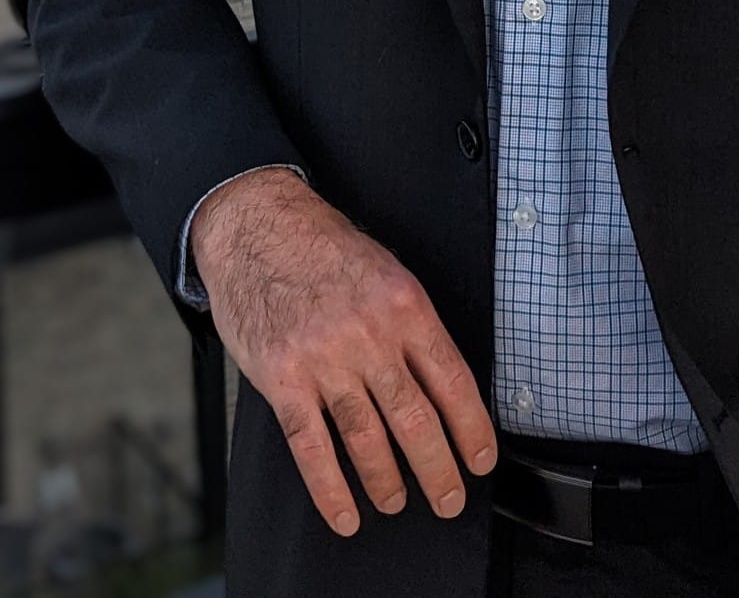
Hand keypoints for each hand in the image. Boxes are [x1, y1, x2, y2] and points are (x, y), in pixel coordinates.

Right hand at [191, 166, 498, 535]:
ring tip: (397, 500)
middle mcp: (369, 334)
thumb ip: (412, 323)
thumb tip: (442, 381)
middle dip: (439, 470)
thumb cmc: (323, 246)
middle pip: (415, 420)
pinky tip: (344, 512)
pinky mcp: (283, 378)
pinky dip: (330, 489)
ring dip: (387, 482)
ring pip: (368, 439)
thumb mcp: (386, 269)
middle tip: (450, 498)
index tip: (480, 458)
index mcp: (404, 304)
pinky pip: (311, 446)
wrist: (258, 225)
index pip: (451, 380)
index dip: (471, 428)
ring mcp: (324, 358)